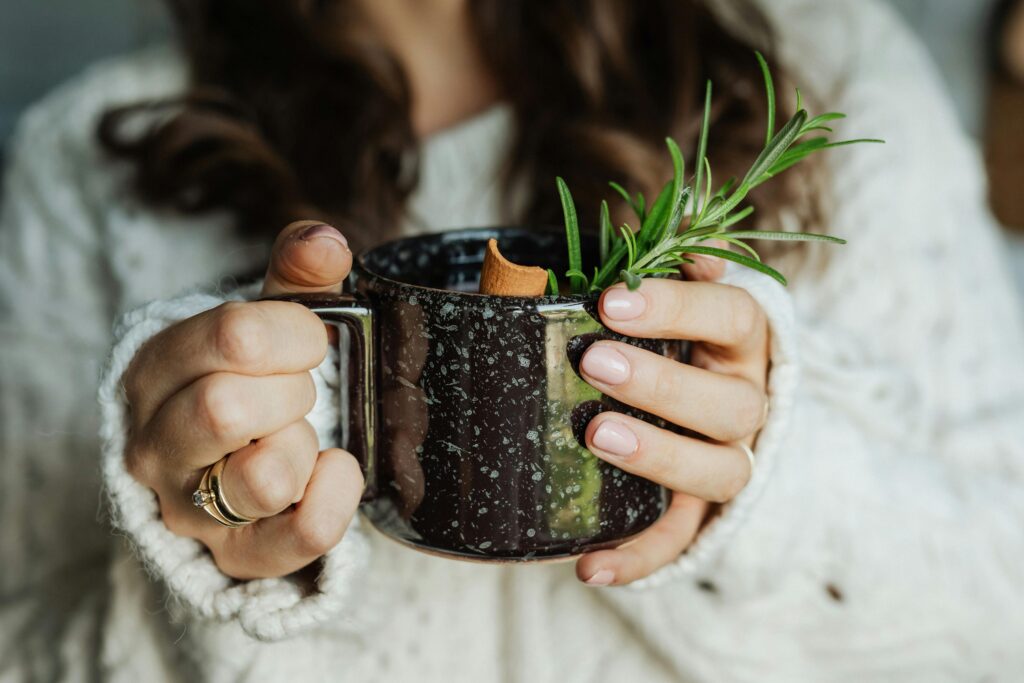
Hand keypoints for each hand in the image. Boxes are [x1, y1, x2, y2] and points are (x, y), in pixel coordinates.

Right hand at [123, 221, 363, 578]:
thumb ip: (297, 277)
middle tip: (299, 392)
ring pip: (263, 476)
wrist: (235, 464)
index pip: (232, 336)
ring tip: (299, 436)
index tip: (309, 341)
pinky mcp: (237, 556)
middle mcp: (156, 444)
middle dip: (292, 390)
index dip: (294, 332)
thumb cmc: (252, 381)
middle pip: (227, 407)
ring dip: (303, 445)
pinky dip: (336, 497)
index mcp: (157, 370)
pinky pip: (300, 535)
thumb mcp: (268, 323)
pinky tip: (335, 470)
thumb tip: (326, 241)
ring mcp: (191, 508)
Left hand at [574, 251, 768, 585]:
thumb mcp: (677, 298)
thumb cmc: (679, 338)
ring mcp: (731, 463)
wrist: (713, 410)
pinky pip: (681, 542)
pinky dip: (639, 558)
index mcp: (745, 342)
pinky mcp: (702, 514)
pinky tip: (590, 568)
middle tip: (595, 362)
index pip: (733, 316)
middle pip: (729, 404)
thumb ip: (668, 270)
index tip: (613, 299)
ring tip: (597, 436)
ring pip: (718, 472)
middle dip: (662, 383)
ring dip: (659, 457)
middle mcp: (749, 403)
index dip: (680, 307)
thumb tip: (674, 240)